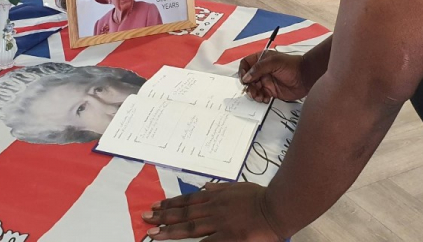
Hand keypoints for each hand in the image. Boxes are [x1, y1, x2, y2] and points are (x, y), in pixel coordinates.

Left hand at [142, 182, 284, 240]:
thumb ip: (220, 188)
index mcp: (216, 196)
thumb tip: (205, 186)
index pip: (188, 200)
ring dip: (170, 230)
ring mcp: (220, 223)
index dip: (171, 203)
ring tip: (153, 233)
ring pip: (190, 226)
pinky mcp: (228, 237)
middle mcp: (214, 208)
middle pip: (184, 213)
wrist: (276, 207)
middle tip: (146, 218)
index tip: (156, 206)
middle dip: (164, 216)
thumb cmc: (260, 196)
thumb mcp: (237, 187)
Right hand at [239, 51, 308, 101]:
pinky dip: (260, 98)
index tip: (244, 79)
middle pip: (248, 78)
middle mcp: (262, 70)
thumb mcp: (274, 62)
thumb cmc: (293, 66)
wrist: (305, 77)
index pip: (246, 64)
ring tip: (259, 96)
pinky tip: (265, 98)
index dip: (243, 71)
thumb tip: (246, 77)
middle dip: (248, 85)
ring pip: (253, 88)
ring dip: (254, 93)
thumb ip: (258, 68)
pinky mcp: (271, 91)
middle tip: (252, 90)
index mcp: (262, 60)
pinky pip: (261, 95)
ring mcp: (266, 81)